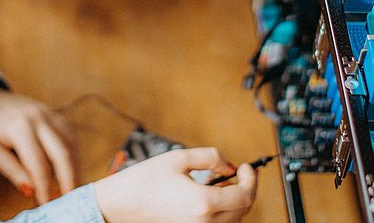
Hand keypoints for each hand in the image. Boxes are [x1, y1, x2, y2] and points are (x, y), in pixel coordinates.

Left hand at [0, 83, 76, 203]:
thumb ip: (12, 170)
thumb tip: (30, 190)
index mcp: (20, 127)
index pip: (38, 164)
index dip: (44, 186)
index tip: (46, 202)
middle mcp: (39, 117)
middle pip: (62, 152)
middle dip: (68, 178)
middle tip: (69, 197)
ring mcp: (48, 112)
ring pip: (71, 142)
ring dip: (75, 165)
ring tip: (73, 185)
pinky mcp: (53, 112)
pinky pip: (70, 133)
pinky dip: (73, 151)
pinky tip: (71, 165)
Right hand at [93, 147, 257, 221]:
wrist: (121, 205)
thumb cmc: (145, 181)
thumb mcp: (179, 159)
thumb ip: (211, 157)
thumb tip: (228, 165)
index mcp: (203, 203)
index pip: (245, 195)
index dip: (251, 179)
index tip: (246, 167)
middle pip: (243, 210)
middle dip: (245, 188)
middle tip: (237, 173)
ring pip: (233, 220)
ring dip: (234, 201)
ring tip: (221, 184)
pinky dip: (222, 212)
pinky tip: (210, 197)